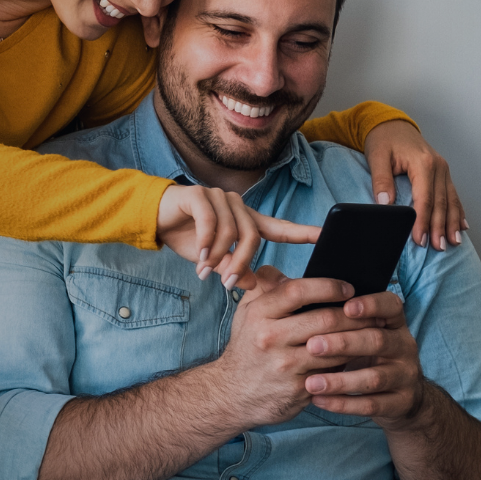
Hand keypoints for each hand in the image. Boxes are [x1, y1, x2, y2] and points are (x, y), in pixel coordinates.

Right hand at [156, 186, 319, 284]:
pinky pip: (211, 221)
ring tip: (205, 270)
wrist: (154, 219)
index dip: (302, 232)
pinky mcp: (200, 195)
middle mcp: (237, 205)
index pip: (279, 227)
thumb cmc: (186, 237)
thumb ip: (233, 268)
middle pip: (253, 236)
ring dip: (219, 256)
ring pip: (232, 231)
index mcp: (245, 220)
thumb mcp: (212, 259)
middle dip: (242, 262)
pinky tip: (199, 256)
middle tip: (229, 283)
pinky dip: (206, 242)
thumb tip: (251, 284)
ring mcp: (219, 197)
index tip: (325, 235)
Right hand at [195, 266, 377, 428]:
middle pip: (323, 319)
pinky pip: (333, 372)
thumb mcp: (247, 312)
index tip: (348, 288)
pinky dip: (349, 363)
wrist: (233, 394)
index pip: (298, 291)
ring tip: (374, 331)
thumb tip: (287, 271)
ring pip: (334, 348)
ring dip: (358, 339)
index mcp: (259, 314)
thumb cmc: (247, 348)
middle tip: (371, 311)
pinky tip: (358, 356)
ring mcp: (285, 366)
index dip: (328, 286)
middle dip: (354, 314)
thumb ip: (266, 287)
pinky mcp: (298, 389)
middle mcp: (269, 338)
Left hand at [301, 290, 428, 428]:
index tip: (345, 306)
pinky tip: (318, 400)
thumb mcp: (363, 331)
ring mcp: (406, 376)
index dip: (371, 305)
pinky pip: (371, 405)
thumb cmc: (368, 353)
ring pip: (375, 378)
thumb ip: (341, 317)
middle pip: (377, 341)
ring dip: (340, 381)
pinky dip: (343, 404)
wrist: (401, 395)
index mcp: (395, 323)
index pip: (391, 306)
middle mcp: (404, 346)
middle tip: (312, 345)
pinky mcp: (401, 403)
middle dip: (343, 343)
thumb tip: (299, 298)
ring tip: (311, 382)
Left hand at [361, 120, 466, 250]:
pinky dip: (458, 211)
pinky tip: (462, 225)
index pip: (424, 199)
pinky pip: (453, 194)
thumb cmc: (383, 140)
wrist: (391, 124)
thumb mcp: (377, 157)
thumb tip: (385, 203)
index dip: (423, 221)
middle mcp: (438, 166)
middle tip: (438, 247)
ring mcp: (443, 169)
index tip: (420, 240)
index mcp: (423, 163)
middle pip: (441, 203)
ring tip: (453, 242)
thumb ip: (381, 180)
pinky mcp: (443, 172)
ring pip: (451, 200)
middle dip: (440, 227)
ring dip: (453, 223)